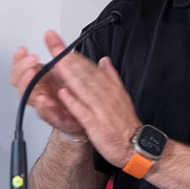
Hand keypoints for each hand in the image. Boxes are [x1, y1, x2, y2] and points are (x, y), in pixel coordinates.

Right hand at [10, 31, 84, 137]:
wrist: (87, 116)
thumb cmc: (73, 94)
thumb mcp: (67, 67)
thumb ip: (57, 50)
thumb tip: (50, 33)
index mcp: (40, 80)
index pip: (20, 69)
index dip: (18, 60)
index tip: (22, 50)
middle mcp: (39, 92)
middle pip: (19, 83)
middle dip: (22, 70)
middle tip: (30, 61)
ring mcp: (45, 105)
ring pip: (28, 98)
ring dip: (28, 86)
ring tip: (31, 75)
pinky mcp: (56, 118)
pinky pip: (46, 114)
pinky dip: (43, 107)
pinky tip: (43, 99)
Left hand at [46, 32, 141, 166]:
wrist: (136, 146)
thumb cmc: (125, 123)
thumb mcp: (121, 95)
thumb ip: (110, 77)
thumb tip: (104, 60)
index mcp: (109, 87)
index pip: (88, 66)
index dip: (72, 53)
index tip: (58, 41)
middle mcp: (105, 95)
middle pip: (83, 72)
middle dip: (66, 57)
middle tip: (52, 42)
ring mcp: (100, 109)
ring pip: (83, 88)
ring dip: (68, 73)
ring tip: (55, 60)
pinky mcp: (97, 125)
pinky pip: (83, 112)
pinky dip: (73, 102)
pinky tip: (62, 93)